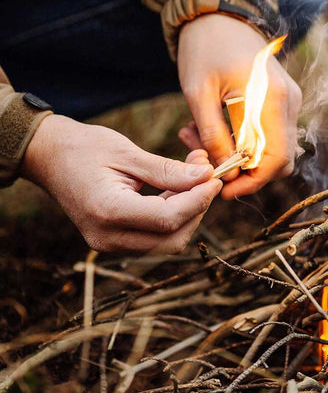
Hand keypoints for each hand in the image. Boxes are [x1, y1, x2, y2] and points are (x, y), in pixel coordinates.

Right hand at [21, 115, 221, 251]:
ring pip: (167, 242)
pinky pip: (154, 237)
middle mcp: (108, 238)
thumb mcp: (128, 153)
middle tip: (206, 176)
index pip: (168, 219)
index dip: (199, 199)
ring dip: (188, 213)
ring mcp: (109, 244)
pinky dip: (173, 217)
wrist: (47, 157)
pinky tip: (177, 190)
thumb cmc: (84, 148)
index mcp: (108, 212)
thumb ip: (168, 170)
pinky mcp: (114, 241)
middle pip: (172, 238)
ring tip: (192, 178)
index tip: (214, 176)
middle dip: (197, 208)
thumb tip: (206, 176)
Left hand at [177, 14, 301, 198]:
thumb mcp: (198, 93)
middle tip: (211, 167)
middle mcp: (289, 102)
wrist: (219, 14)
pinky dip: (246, 144)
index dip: (252, 182)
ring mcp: (288, 101)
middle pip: (281, 161)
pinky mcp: (281, 101)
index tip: (223, 189)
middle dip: (247, 174)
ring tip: (202, 143)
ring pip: (275, 151)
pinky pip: (270, 135)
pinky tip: (216, 132)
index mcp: (271, 99)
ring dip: (242, 159)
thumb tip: (225, 172)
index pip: (275, 160)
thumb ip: (213, 136)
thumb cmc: (205, 47)